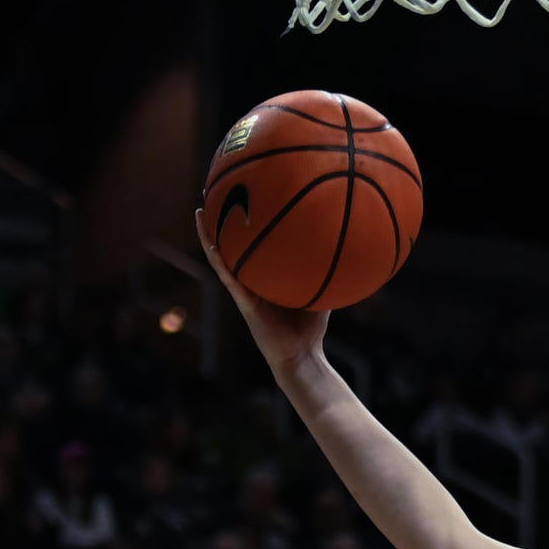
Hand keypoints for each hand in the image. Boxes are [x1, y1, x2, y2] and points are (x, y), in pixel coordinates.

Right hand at [194, 209, 328, 380]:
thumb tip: (348, 243)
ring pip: (221, 257)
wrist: (302, 355)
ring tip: (200, 211)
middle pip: (231, 245)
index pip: (251, 245)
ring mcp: (244, 291)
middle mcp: (250, 280)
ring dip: (208, 235)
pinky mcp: (244, 303)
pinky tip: (211, 244)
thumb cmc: (311, 327)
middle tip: (212, 192)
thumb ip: (328, 268)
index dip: (243, 223)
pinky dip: (219, 260)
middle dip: (220, 220)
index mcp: (264, 276)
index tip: (240, 195)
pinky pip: (229, 278)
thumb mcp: (323, 290)